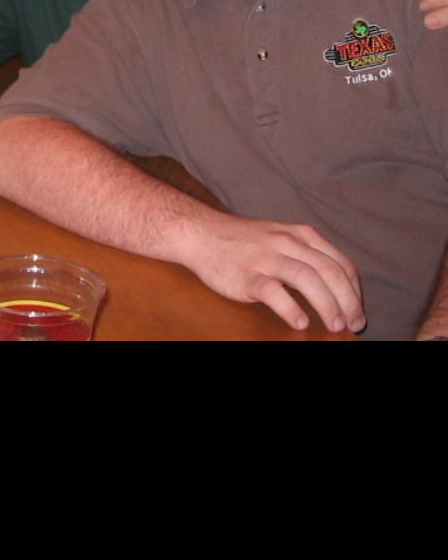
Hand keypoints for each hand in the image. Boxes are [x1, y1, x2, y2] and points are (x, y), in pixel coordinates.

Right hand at [190, 212, 365, 332]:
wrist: (202, 233)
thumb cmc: (244, 242)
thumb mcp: (282, 238)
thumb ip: (306, 256)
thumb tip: (335, 289)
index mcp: (301, 235)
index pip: (340, 263)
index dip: (354, 290)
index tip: (357, 310)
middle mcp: (288, 243)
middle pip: (329, 271)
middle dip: (348, 301)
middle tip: (355, 324)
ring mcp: (266, 258)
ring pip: (307, 279)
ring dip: (327, 305)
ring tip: (336, 326)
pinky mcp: (247, 274)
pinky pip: (274, 292)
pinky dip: (291, 308)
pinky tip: (301, 322)